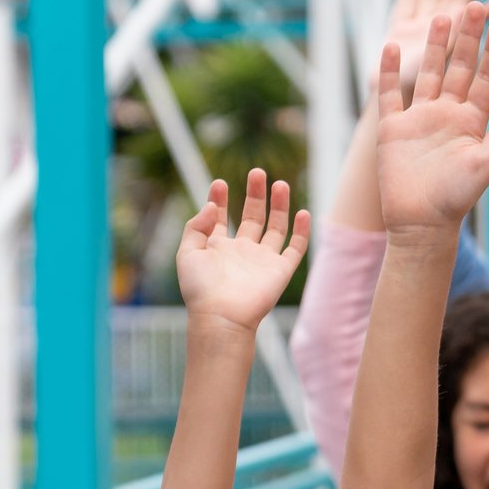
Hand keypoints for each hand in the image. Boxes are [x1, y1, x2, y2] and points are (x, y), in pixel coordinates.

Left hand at [176, 169, 310, 333]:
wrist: (222, 315)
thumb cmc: (200, 289)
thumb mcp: (187, 252)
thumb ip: (196, 225)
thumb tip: (211, 205)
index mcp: (218, 247)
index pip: (221, 217)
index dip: (220, 199)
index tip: (219, 183)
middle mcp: (242, 251)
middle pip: (252, 216)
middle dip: (255, 194)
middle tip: (257, 172)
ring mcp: (262, 260)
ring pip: (275, 227)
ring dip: (278, 205)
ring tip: (279, 183)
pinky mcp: (280, 270)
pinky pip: (295, 248)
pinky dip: (301, 231)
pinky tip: (302, 212)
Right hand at [375, 2, 488, 237]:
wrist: (420, 224)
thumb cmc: (457, 199)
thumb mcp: (486, 163)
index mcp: (473, 121)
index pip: (488, 78)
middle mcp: (448, 113)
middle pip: (460, 67)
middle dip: (468, 37)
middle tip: (476, 4)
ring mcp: (420, 117)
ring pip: (428, 72)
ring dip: (434, 45)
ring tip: (442, 15)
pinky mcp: (393, 127)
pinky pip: (391, 94)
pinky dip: (391, 71)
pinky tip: (392, 46)